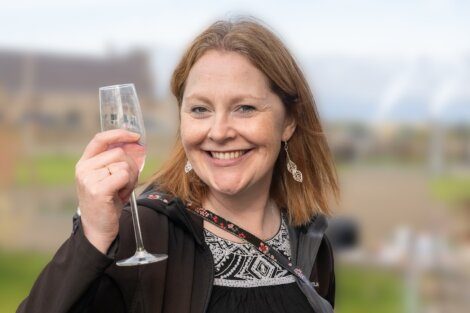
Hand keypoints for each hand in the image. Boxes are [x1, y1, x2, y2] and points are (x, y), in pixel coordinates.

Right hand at [75, 129, 140, 253]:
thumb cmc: (108, 201)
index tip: (136, 136)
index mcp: (84, 163)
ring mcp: (89, 179)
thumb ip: (117, 161)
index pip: (100, 139)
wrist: (98, 228)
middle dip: (131, 166)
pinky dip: (128, 185)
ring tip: (121, 191)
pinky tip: (120, 195)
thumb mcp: (109, 177)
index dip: (119, 134)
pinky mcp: (98, 189)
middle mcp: (83, 169)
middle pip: (119, 153)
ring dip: (130, 178)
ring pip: (124, 165)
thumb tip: (136, 143)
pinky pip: (124, 176)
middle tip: (126, 183)